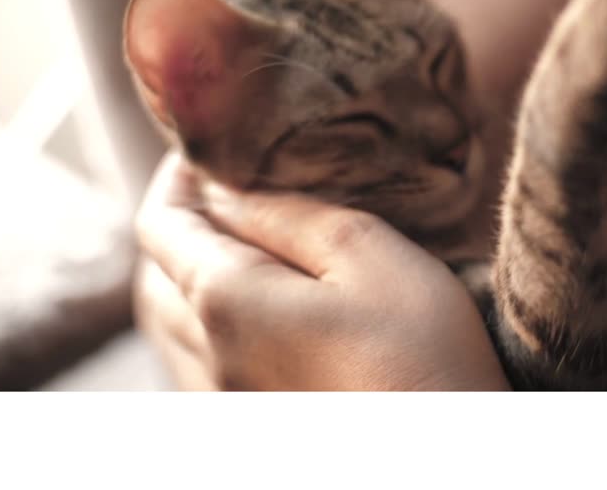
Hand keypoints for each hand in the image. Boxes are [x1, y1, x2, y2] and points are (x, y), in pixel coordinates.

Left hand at [133, 151, 510, 390]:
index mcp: (226, 300)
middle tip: (224, 190)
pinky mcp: (252, 421)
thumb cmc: (420, 352)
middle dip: (179, 224)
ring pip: (175, 325)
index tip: (209, 150)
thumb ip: (287, 213)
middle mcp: (210, 354)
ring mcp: (226, 397)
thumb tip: (227, 187)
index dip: (179, 176)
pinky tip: (257, 314)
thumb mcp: (366, 252)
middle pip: (157, 275)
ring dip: (190, 275)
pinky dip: (209, 322)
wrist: (448, 455)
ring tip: (239, 245)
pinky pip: (201, 363)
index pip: (162, 224)